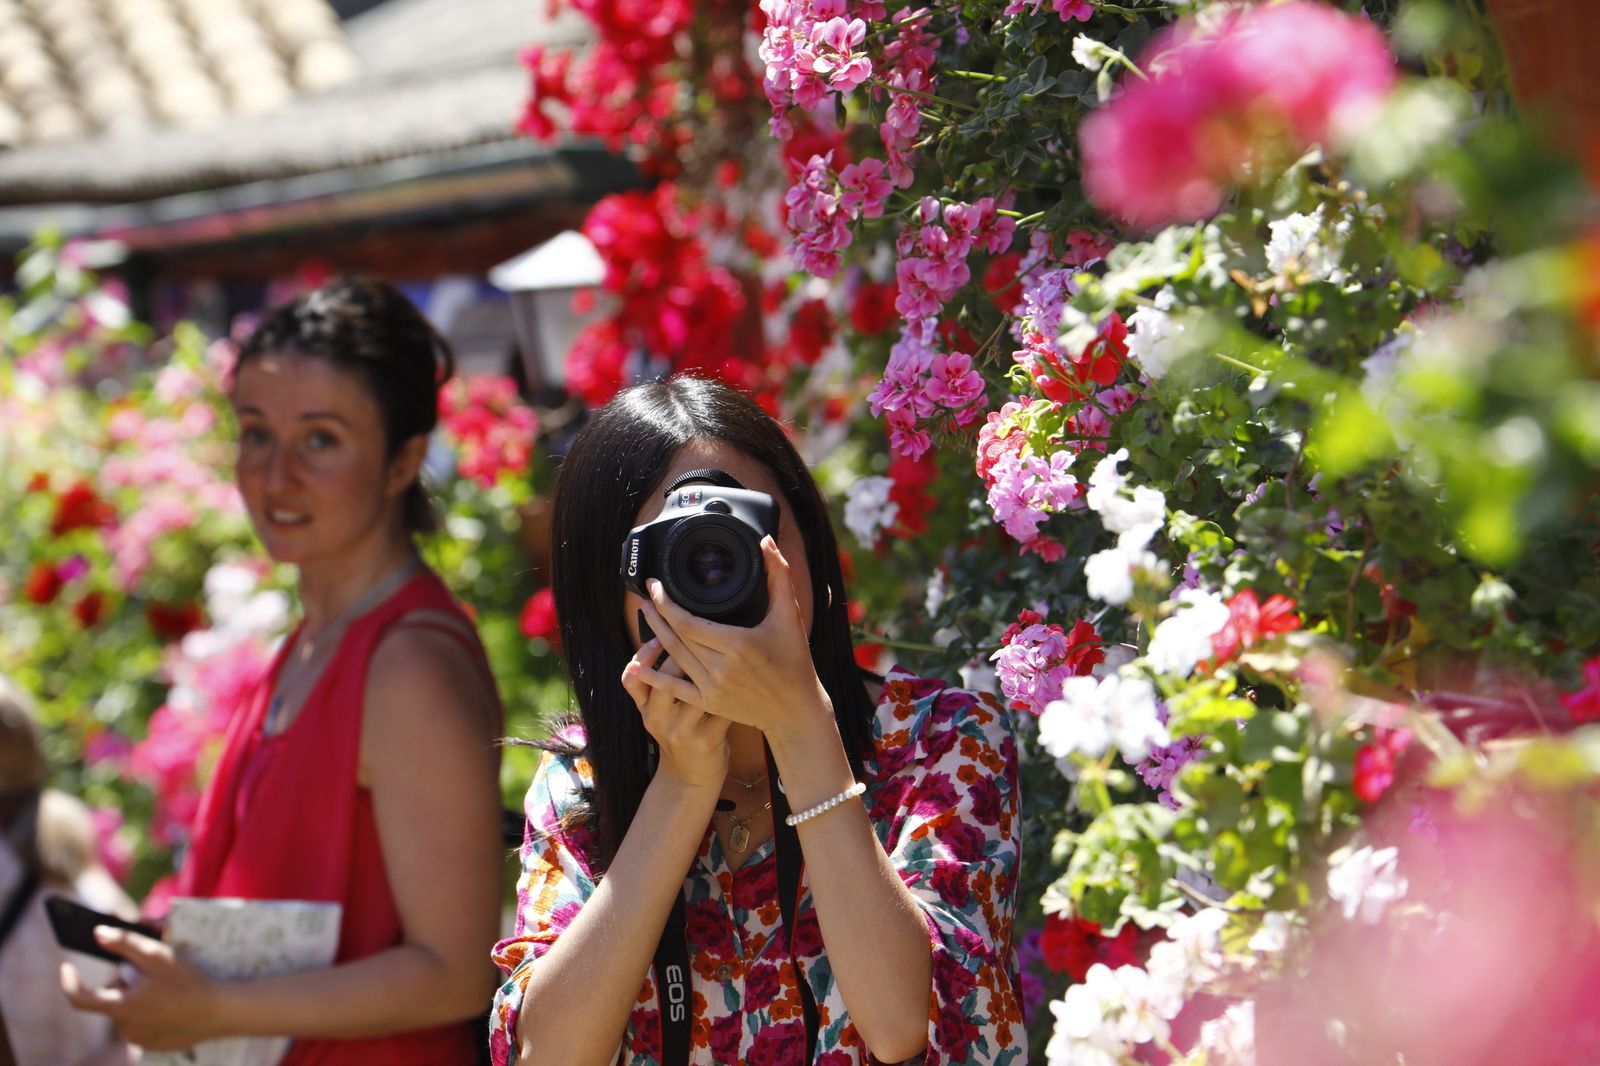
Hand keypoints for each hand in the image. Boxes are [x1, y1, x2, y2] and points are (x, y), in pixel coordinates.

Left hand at [61, 926, 225, 1050]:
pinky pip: (142, 1025)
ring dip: (138, 997)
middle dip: (125, 982)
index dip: (69, 982)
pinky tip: (173, 1004)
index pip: (79, 998)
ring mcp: (139, 1039)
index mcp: (121, 1006)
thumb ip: (124, 944)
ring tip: (167, 989)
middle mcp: (125, 1027)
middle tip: (151, 972)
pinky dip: (151, 1012)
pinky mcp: (152, 1045)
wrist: (219, 1012)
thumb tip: (98, 934)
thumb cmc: (189, 982)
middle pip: (112, 999)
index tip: (67, 967)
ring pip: (127, 1012)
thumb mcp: (157, 956)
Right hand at [622, 638, 730, 791]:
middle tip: (697, 634)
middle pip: (662, 677)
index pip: (632, 677)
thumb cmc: (680, 735)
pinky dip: (731, 692)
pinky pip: (719, 707)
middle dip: (679, 651)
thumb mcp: (659, 714)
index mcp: (645, 709)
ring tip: (722, 652)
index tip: (658, 634)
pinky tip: (741, 678)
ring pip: (694, 689)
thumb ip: (658, 685)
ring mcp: (681, 730)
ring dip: (709, 668)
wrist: (690, 780)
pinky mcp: (705, 740)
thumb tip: (670, 640)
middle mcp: (657, 719)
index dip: (642, 654)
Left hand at [632, 536, 833, 746]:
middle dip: (657, 614)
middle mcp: (721, 667)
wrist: (796, 710)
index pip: (688, 622)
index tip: (656, 586)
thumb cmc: (795, 661)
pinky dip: (654, 677)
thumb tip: (766, 542)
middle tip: (647, 594)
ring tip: (645, 613)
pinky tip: (638, 664)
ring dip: (655, 635)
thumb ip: (778, 574)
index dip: (666, 603)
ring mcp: (713, 688)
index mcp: (738, 644)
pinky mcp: (709, 703)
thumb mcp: (789, 615)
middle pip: (677, 637)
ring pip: (673, 658)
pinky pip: (675, 689)